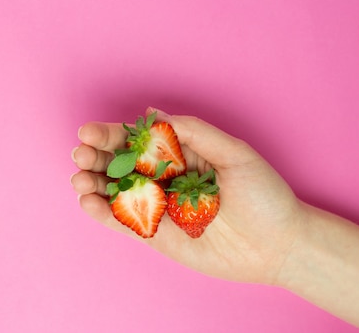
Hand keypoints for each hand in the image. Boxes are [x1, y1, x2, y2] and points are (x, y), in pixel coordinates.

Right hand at [71, 107, 303, 284]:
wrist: (279, 244)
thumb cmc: (263, 194)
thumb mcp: (234, 153)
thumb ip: (193, 133)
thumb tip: (153, 114)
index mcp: (180, 154)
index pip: (138, 140)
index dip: (112, 134)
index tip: (89, 131)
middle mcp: (164, 178)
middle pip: (120, 164)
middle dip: (96, 157)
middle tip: (80, 153)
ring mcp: (158, 207)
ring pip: (115, 192)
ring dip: (92, 183)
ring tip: (79, 177)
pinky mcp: (156, 234)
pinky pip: (123, 222)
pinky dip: (103, 213)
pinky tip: (88, 201)